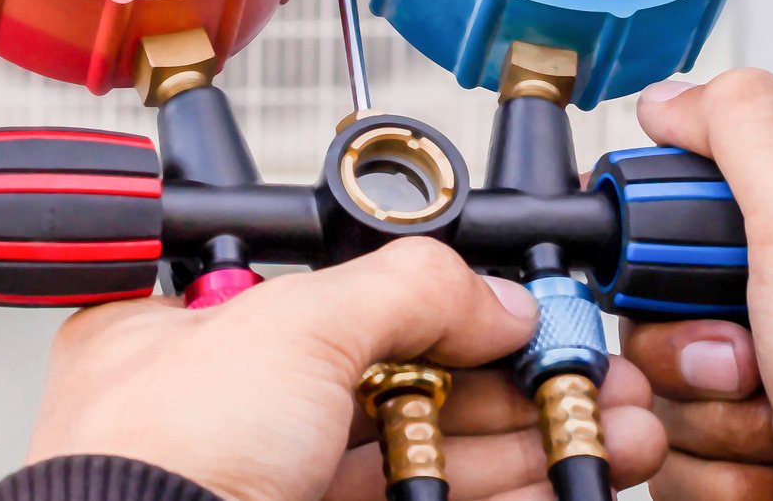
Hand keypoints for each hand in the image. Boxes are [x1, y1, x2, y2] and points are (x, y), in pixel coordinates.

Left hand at [25, 238, 668, 500]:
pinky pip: (429, 500)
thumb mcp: (289, 329)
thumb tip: (489, 292)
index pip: (335, 300)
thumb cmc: (157, 458)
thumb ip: (400, 292)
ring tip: (616, 427)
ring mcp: (274, 480)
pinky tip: (568, 475)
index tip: (521, 310)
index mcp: (188, 334)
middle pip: (397, 380)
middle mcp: (228, 409)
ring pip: (425, 451)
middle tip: (591, 375)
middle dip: (510, 377)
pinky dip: (502, 488)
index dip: (437, 303)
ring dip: (527, 437)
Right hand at [619, 70, 772, 500]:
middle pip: (658, 308)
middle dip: (683, 349)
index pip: (687, 208)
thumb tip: (672, 94)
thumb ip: (748, 135)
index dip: (661, 249)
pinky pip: (678, 453)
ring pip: (662, 385)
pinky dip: (715, 471)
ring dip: (702, 418)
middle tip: (744, 363)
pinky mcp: (756, 450)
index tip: (680, 276)